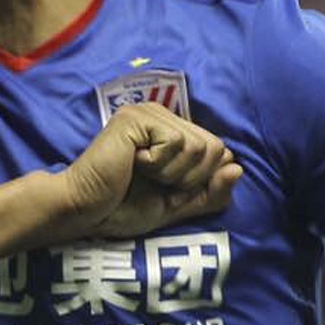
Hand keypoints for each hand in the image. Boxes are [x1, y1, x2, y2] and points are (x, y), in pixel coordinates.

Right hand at [58, 103, 242, 238]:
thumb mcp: (177, 205)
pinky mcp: (137, 117)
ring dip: (174, 174)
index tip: (166, 189)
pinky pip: (178, 143)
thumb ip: (209, 192)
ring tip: (142, 173)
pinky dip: (160, 165)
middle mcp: (162, 116)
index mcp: (173, 132)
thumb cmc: (122, 208)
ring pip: (199, 147)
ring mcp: (149, 113)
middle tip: (154, 182)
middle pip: (214, 148)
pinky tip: (134, 164)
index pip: (217, 152)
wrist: (86, 212)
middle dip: (190, 179)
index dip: (199, 181)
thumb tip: (238, 168)